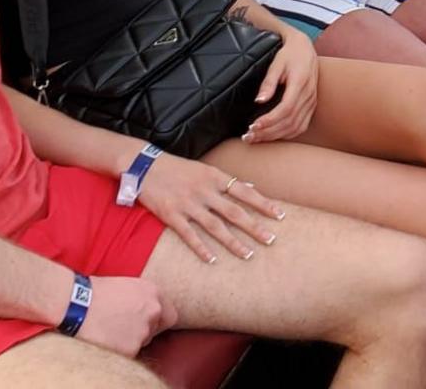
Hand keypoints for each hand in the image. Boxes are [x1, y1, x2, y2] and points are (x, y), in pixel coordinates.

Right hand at [75, 274, 176, 355]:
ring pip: (142, 342)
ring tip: (110, 330)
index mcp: (153, 292)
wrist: (77, 304)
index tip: (147, 323)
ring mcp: (143, 330)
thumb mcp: (126, 286)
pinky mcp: (131, 348)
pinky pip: (129, 353)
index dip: (158, 321)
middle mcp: (154, 310)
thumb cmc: (95, 292)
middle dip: (142, 331)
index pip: (170, 315)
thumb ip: (141, 298)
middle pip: (155, 330)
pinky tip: (106, 339)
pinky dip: (119, 350)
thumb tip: (145, 309)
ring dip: (130, 340)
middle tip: (122, 327)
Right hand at [136, 151, 286, 262]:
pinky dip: (201, 248)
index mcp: (214, 177)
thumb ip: (226, 181)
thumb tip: (250, 187)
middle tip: (271, 240)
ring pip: (215, 227)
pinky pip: (189, 235)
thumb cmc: (178, 168)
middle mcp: (204, 191)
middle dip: (254, 227)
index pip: (245, 192)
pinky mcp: (171, 215)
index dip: (263, 204)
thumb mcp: (204, 169)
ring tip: (248, 255)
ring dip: (233, 242)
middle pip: (234, 212)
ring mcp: (188, 204)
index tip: (280, 215)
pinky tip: (213, 260)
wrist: (145, 166)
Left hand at [245, 28, 318, 142]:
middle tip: (249, 136)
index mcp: (300, 83)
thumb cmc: (289, 54)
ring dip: (275, 136)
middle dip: (268, 132)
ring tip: (257, 138)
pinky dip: (287, 134)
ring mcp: (311, 102)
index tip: (253, 126)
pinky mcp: (311, 106)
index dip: (269, 120)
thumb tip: (258, 101)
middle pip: (289, 121)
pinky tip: (273, 136)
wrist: (305, 49)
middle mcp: (308, 95)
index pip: (286, 108)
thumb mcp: (276, 63)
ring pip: (295, 127)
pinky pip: (301, 126)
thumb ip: (268, 82)